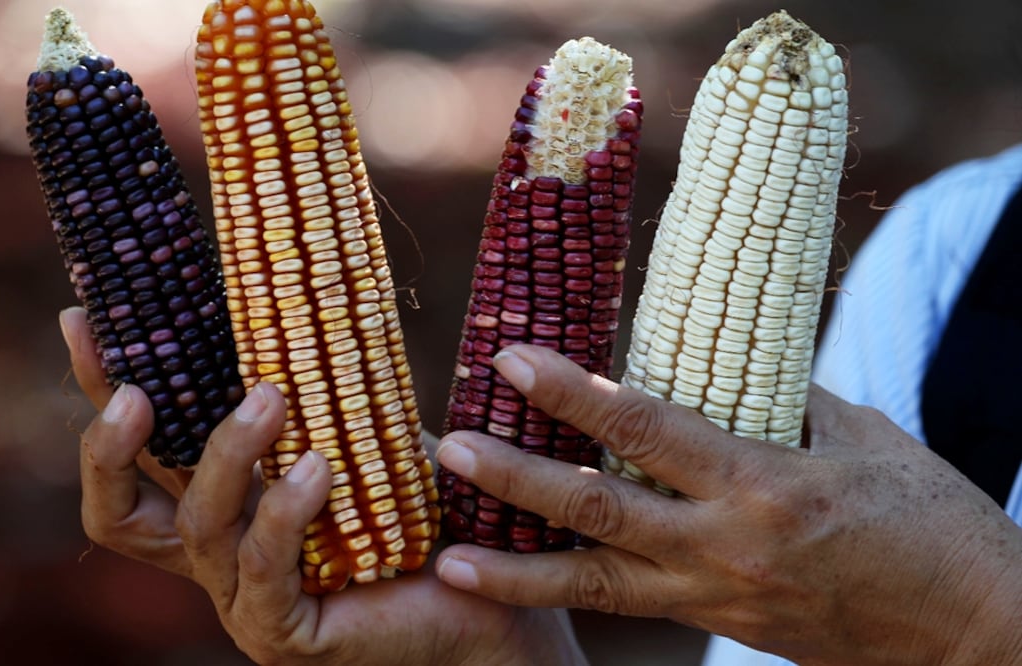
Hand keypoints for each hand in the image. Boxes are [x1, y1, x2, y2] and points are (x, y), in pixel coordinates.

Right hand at [60, 308, 586, 665]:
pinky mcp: (283, 634)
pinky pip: (263, 571)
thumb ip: (314, 379)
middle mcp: (216, 552)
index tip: (82, 316)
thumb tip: (293, 281)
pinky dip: (283, 514)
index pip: (139, 449)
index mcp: (222, 501)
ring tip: (270, 398)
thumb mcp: (359, 425)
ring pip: (196, 528)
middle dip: (109, 447)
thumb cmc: (419, 500)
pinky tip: (319, 471)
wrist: (489, 585)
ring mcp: (242, 599)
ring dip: (227, 455)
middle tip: (136, 389)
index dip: (101, 386)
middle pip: (115, 514)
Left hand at [434, 344, 1021, 665]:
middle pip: (596, 509)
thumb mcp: (864, 438)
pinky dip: (566, 592)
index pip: (646, 428)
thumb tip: (714, 361)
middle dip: (514, 480)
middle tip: (448, 447)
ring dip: (515, 569)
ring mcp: (713, 596)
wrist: (969, 631)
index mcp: (766, 482)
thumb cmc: (929, 521)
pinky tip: (516, 579)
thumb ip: (780, 398)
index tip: (513, 361)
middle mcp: (725, 545)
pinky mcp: (715, 624)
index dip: (572, 393)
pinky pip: (626, 604)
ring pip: (595, 584)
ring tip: (447, 555)